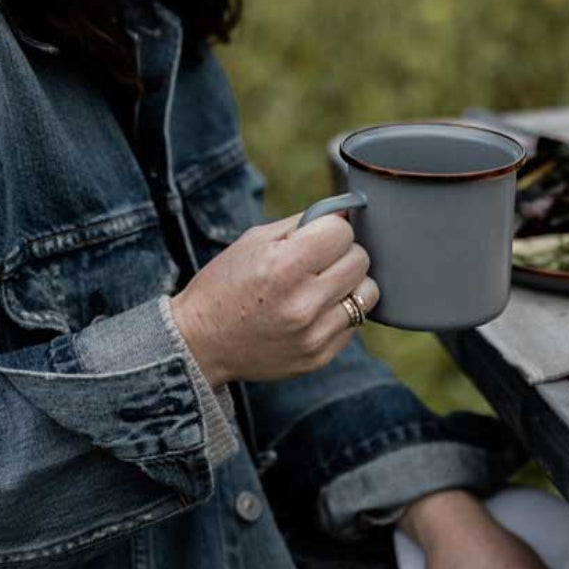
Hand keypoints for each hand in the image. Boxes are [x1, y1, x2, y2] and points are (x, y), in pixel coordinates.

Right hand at [170, 213, 378, 385]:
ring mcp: (314, 334)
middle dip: (343, 253)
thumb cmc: (227, 285)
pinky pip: (355, 322)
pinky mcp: (320, 356)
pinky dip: (340, 312)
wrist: (201, 343)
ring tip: (324, 285)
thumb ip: (302, 223)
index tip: (319, 235)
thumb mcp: (254, 242)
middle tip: (320, 260)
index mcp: (282, 266)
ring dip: (351, 284)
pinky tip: (314, 311)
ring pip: (367, 293)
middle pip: (360, 260)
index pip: (342, 232)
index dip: (332, 228)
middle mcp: (302, 302)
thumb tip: (345, 212)